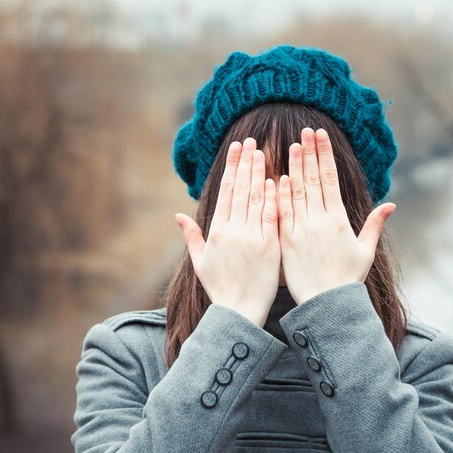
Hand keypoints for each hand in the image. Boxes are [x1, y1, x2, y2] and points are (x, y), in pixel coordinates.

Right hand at [175, 137, 280, 326]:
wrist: (239, 313)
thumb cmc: (220, 289)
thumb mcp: (200, 262)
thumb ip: (191, 236)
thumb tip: (178, 216)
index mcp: (217, 232)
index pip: (225, 192)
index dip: (231, 168)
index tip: (236, 148)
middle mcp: (233, 230)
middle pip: (240, 189)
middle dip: (245, 162)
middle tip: (250, 140)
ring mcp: (252, 238)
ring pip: (255, 198)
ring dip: (258, 173)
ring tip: (262, 152)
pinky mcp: (269, 247)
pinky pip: (271, 217)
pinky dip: (273, 198)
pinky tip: (275, 179)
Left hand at [277, 127, 395, 304]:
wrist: (327, 304)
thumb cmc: (346, 280)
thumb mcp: (365, 252)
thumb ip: (374, 225)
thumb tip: (391, 205)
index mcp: (339, 220)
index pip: (330, 179)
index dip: (324, 155)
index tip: (320, 136)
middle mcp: (320, 221)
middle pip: (313, 179)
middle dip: (309, 153)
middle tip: (305, 131)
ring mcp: (302, 230)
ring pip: (296, 192)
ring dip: (293, 168)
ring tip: (291, 146)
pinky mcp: (286, 242)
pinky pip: (282, 214)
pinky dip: (279, 195)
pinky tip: (277, 177)